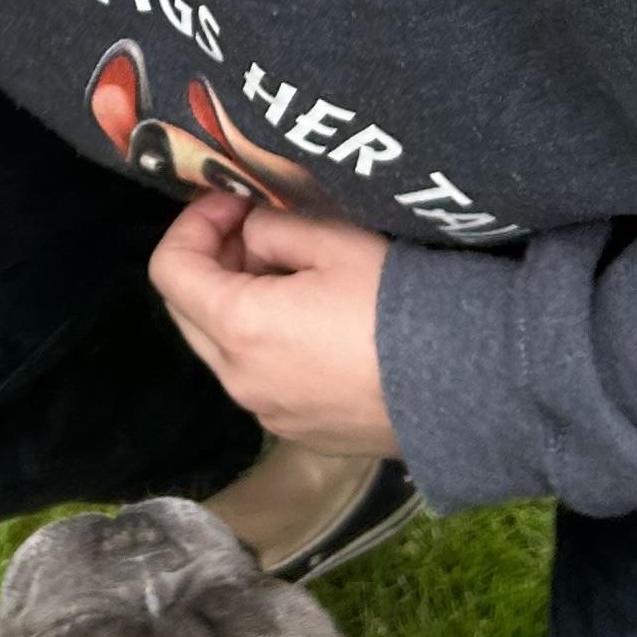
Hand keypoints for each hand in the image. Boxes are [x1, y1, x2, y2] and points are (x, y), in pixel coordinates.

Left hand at [150, 191, 398, 457]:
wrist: (466, 383)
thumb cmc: (396, 302)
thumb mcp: (332, 240)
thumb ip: (272, 230)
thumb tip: (250, 237)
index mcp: (238, 328)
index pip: (169, 270)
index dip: (192, 224)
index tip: (233, 203)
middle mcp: (239, 380)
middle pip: (188, 312)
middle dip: (211, 263)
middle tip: (257, 232)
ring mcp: (268, 414)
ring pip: (223, 349)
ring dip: (238, 305)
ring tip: (293, 276)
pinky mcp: (299, 434)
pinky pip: (259, 380)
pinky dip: (265, 345)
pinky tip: (316, 325)